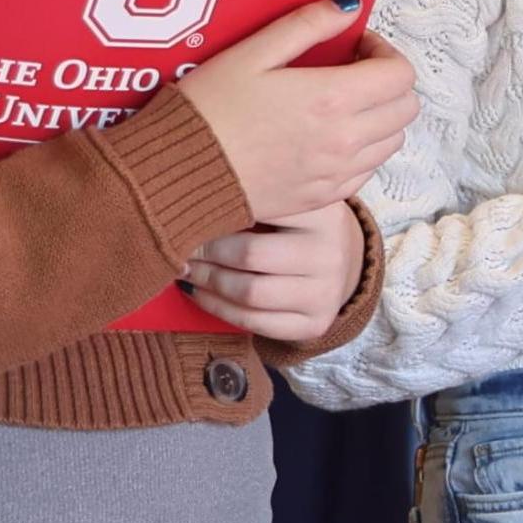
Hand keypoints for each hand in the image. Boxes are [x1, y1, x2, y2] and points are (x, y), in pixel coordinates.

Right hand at [176, 0, 417, 222]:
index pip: (400, 74)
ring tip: (341, 103)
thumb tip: (349, 5)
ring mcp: (338, 173)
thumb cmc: (208, 110)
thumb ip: (306, 25)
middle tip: (353, 71)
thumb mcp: (252, 53)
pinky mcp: (324, 198)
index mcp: (332, 99)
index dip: (385, 52)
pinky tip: (329, 136)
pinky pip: (368, 170)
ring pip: (392, 141)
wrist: (175, 174)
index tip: (356, 46)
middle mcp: (345, 140)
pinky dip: (363, 150)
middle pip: (405, 108)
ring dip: (379, 117)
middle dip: (387, 83)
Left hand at [181, 204, 364, 345]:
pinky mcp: (315, 323)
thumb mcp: (287, 202)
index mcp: (322, 213)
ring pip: (249, 294)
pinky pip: (255, 322)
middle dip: (205, 254)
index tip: (186, 216)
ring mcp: (325, 294)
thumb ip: (251, 198)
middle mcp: (329, 254)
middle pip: (249, 255)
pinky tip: (201, 294)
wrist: (339, 260)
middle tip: (183, 248)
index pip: (258, 211)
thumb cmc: (297, 226)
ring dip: (207, 283)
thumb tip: (185, 209)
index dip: (215, 215)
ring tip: (188, 270)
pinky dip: (218, 309)